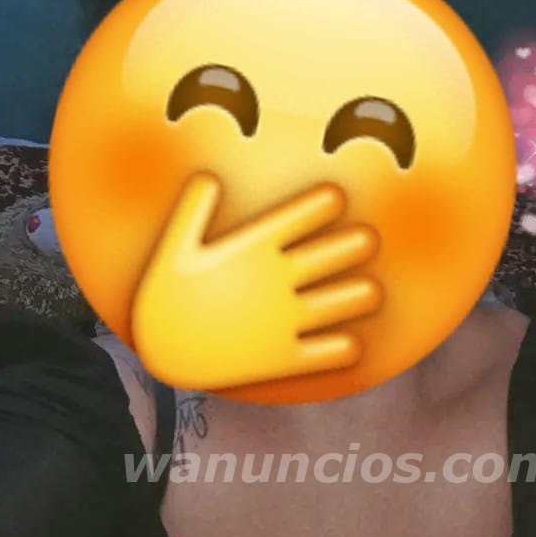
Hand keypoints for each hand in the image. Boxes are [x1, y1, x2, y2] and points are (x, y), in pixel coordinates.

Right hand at [132, 173, 381, 389]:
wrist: (162, 354)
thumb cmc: (165, 299)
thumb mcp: (173, 248)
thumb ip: (193, 210)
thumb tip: (207, 178)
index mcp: (253, 250)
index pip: (298, 218)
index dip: (321, 205)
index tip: (337, 199)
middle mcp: (275, 282)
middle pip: (328, 257)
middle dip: (354, 246)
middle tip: (370, 241)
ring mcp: (282, 320)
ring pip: (336, 304)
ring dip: (359, 298)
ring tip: (374, 294)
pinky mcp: (282, 358)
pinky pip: (323, 354)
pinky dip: (341, 350)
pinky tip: (353, 346)